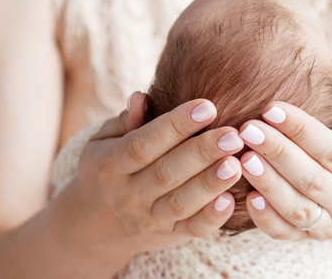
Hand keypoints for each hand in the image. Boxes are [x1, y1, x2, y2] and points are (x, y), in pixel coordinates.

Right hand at [51, 94, 243, 258]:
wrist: (95, 226)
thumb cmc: (107, 168)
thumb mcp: (103, 142)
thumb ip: (124, 121)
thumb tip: (140, 98)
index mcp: (110, 164)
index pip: (143, 143)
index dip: (175, 125)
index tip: (207, 106)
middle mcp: (128, 194)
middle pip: (166, 173)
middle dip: (201, 152)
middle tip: (232, 135)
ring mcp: (150, 218)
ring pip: (181, 202)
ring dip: (210, 183)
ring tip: (236, 163)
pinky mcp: (170, 234)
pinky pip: (193, 229)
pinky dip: (212, 218)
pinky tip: (231, 200)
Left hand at [237, 102, 331, 239]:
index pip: (330, 150)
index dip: (300, 129)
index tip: (271, 109)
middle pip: (310, 179)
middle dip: (277, 152)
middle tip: (248, 130)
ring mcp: (329, 226)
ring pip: (296, 207)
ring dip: (268, 183)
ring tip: (244, 159)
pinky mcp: (308, 238)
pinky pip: (284, 232)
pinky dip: (265, 217)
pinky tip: (247, 196)